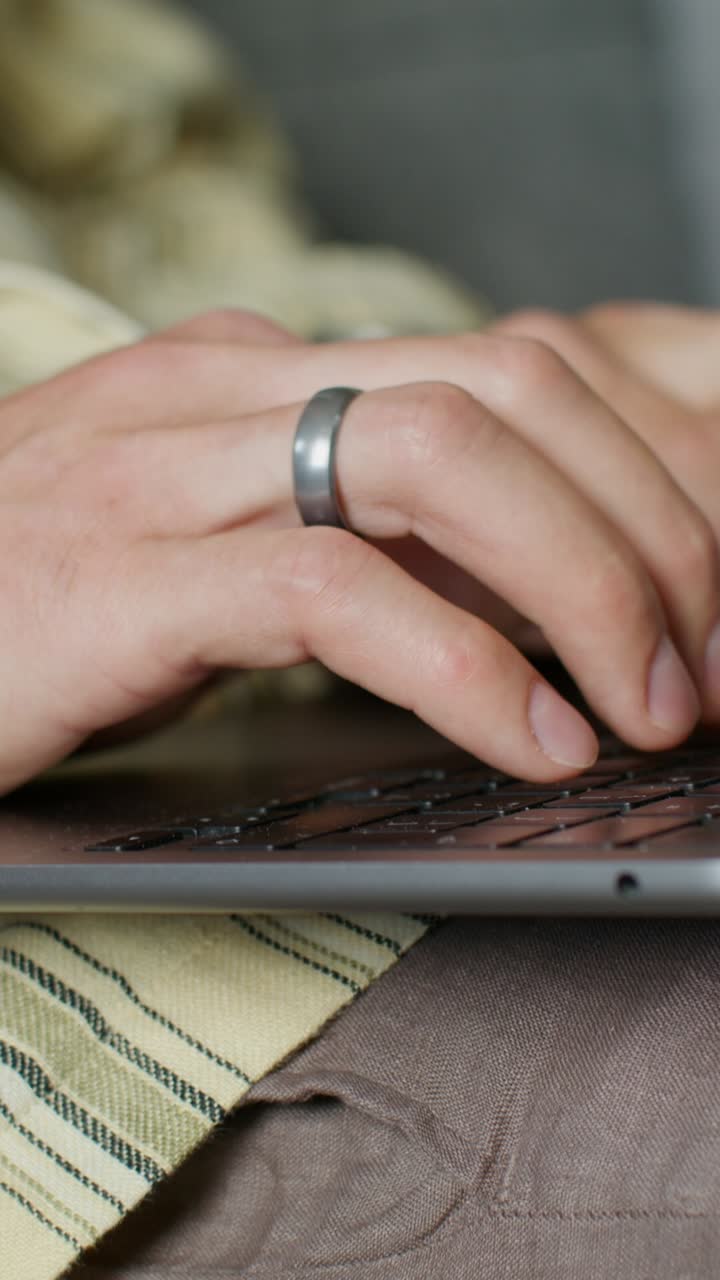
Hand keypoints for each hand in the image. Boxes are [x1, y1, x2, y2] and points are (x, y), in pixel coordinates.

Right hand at [0, 306, 712, 795]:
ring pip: (440, 458)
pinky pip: (333, 587)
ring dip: (586, 581)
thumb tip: (525, 576)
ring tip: (647, 700)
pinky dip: (464, 668)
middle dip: (646, 522)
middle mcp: (229, 388)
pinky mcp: (122, 577)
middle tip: (704, 651)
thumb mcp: (223, 532)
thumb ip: (355, 521)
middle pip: (507, 390)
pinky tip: (530, 741)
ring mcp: (169, 471)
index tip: (700, 583)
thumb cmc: (47, 594)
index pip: (512, 361)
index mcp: (263, 370)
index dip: (640, 469)